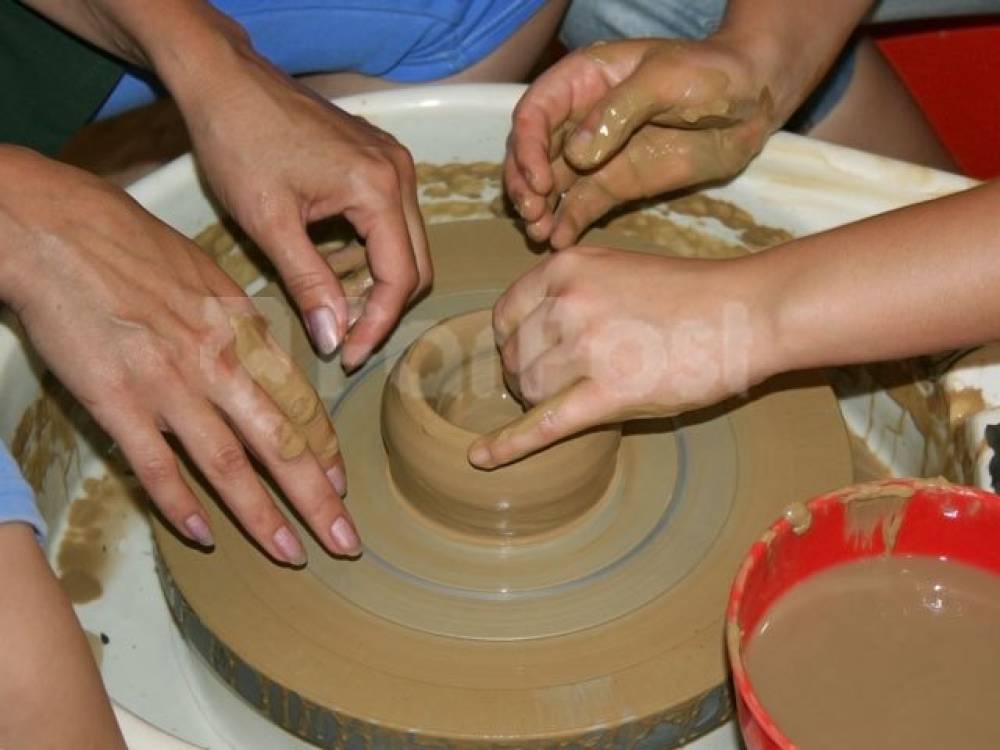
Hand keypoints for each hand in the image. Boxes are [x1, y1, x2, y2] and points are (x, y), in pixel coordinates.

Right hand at [0, 148, 359, 562]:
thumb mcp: (206, 274)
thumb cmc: (130, 242)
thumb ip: (238, 324)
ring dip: (263, 517)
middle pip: (279, 444)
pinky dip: (180, 505)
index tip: (342, 485)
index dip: (324, 450)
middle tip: (347, 541)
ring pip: (228, 466)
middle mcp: (216, 363)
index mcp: (242, 329)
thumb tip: (262, 358)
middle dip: (318, 499)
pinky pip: (156, 467)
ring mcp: (167, 386)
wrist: (55, 229)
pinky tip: (203, 536)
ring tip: (292, 554)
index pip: (298, 403)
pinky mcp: (116, 401)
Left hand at [179, 50, 431, 368]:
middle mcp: (399, 173)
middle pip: (416, 264)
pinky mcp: (377, 159)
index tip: (348, 356)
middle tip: (342, 339)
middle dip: (383, 308)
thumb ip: (308, 283)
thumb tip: (334, 339)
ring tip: (332, 306)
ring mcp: (392, 163)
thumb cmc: (238, 141)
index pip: (401, 276)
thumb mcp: (269, 222)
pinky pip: (390, 220)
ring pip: (406, 244)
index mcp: (379, 187)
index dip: (378, 325)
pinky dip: (368, 252)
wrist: (224, 80)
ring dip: (375, 281)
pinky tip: (331, 265)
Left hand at [468, 244, 774, 466]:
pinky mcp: (611, 392)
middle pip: (514, 357)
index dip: (513, 341)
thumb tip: (531, 328)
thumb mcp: (616, 268)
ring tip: (579, 395)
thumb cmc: (686, 293)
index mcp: (565, 268)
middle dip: (528, 374)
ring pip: (529, 389)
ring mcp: (588, 347)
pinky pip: (545, 424)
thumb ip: (571, 290)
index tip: (528, 354)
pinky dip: (508, 445)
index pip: (505, 315)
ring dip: (542, 400)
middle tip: (564, 380)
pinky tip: (481, 458)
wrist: (744, 312)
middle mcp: (568, 303)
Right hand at [505, 38, 777, 248]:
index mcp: (582, 81)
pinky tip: (559, 242)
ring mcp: (595, 155)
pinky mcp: (614, 184)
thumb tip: (577, 154)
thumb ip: (619, 112)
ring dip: (538, 209)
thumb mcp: (665, 80)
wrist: (752, 103)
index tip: (539, 180)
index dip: (527, 147)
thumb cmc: (712, 74)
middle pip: (531, 152)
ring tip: (539, 234)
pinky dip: (566, 224)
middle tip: (532, 213)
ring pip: (548, 184)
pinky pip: (579, 206)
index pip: (534, 113)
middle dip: (525, 184)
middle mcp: (578, 119)